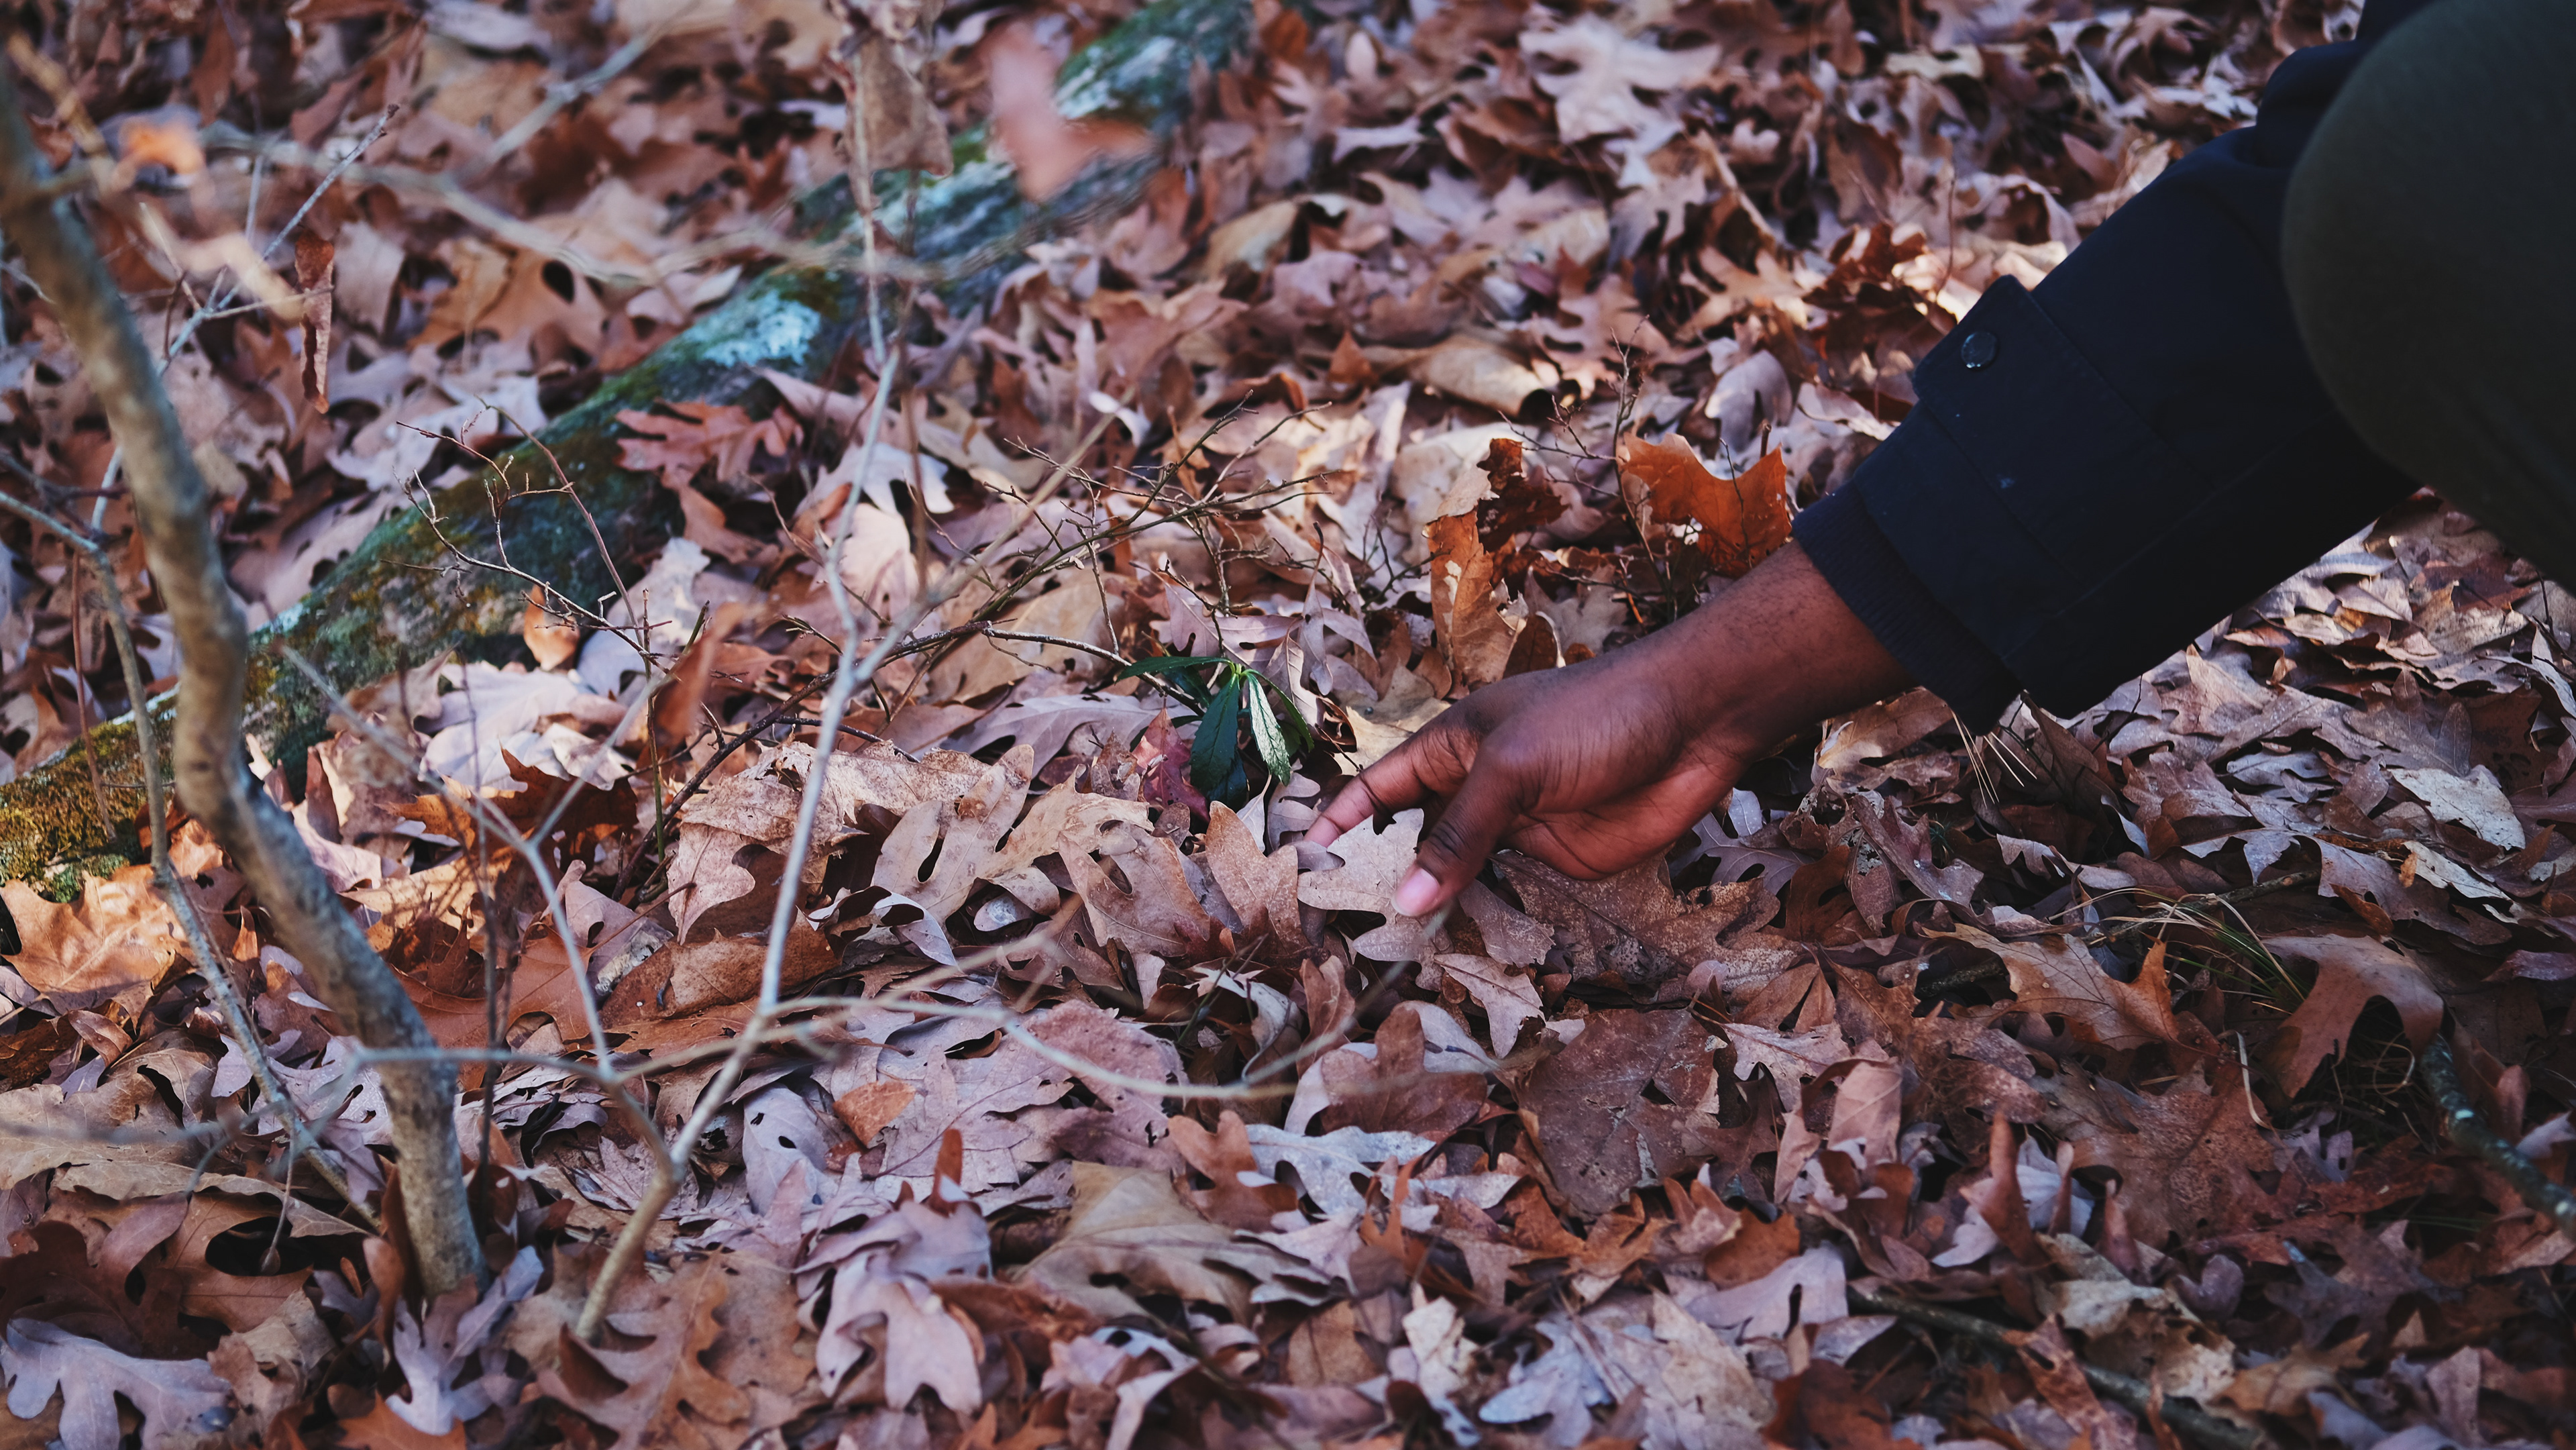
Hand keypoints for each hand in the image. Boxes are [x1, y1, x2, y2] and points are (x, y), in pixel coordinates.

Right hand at [1309, 542, 1912, 915]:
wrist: (1695, 722)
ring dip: (1432, 913)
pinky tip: (1458, 957)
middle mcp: (1475, 792)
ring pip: (1458, 879)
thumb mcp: (1512, 767)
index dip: (1337, 828)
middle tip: (1342, 940)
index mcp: (1449, 750)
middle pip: (1411, 844)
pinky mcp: (1558, 863)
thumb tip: (1404, 900)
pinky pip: (1508, 900)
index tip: (1303, 872)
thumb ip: (1458, 835)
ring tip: (1390, 961)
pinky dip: (1484, 926)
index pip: (1375, 791)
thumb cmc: (1595, 715)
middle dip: (1380, 885)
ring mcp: (1515, 830)